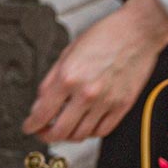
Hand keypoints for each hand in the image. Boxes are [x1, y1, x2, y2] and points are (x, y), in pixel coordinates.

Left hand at [21, 0, 167, 143]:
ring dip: (69, 135)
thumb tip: (41, 103)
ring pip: (81, 135)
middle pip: (60, 132)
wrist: (138, 31)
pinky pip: (102, 131)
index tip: (30, 127)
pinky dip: (90, 132)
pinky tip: (85, 124)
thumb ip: (52, 80)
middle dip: (47, 136)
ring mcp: (105, 102)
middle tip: (44, 132)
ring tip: (65, 127)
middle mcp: (86, 93)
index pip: (42, 114)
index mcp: (68, 77)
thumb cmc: (106, 35)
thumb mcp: (68, 52)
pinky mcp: (122, 106)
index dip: (32, 125)